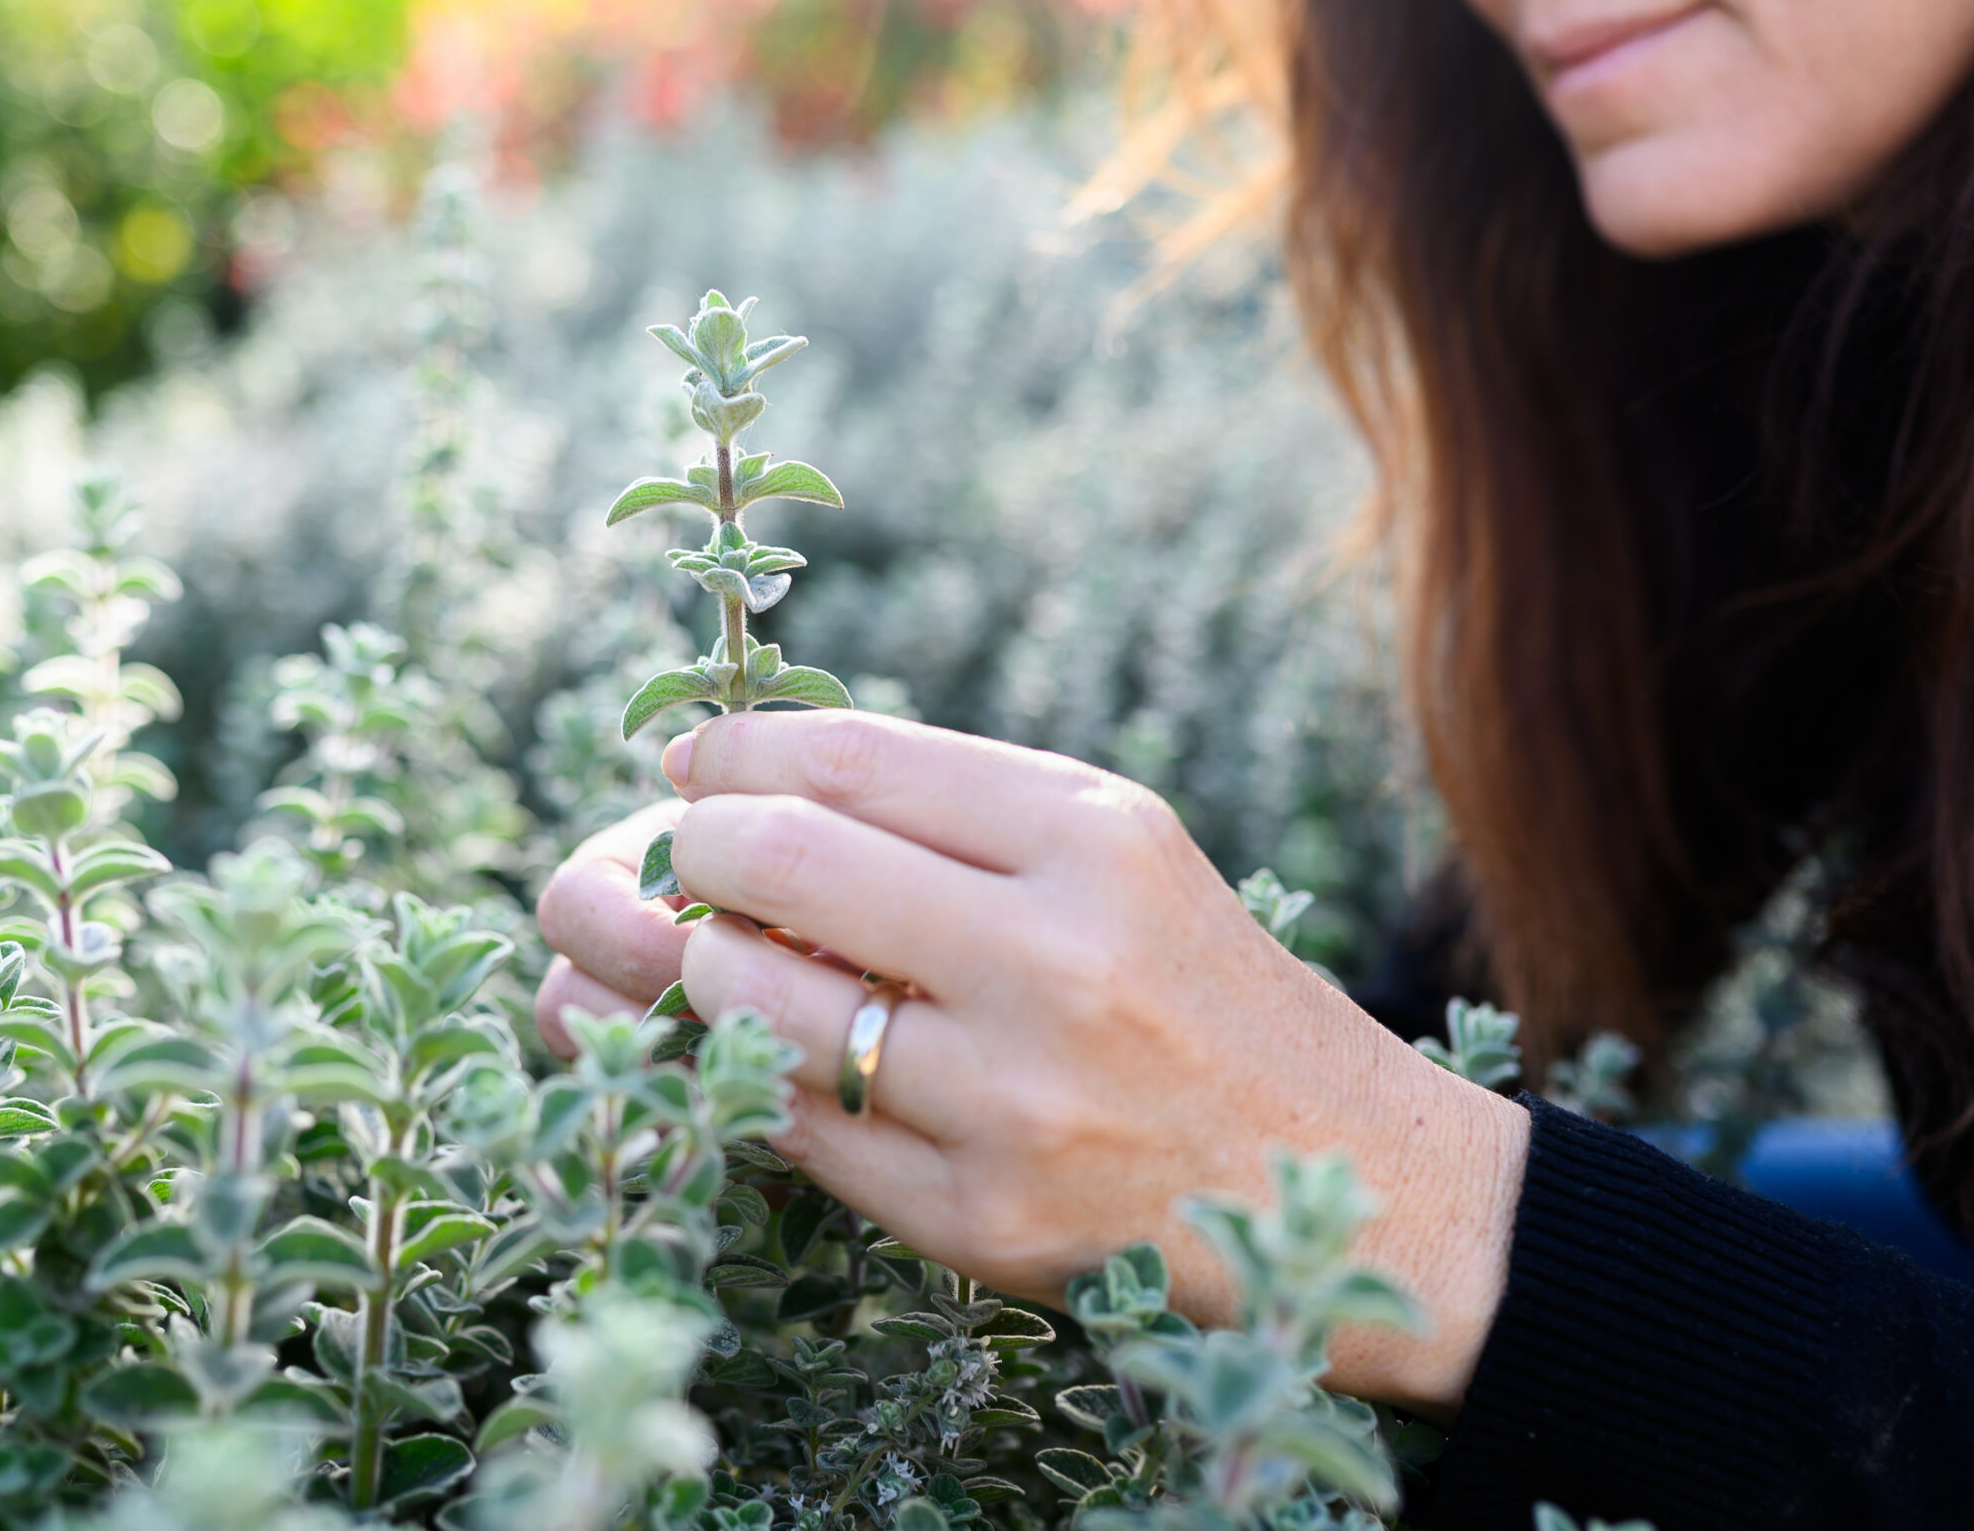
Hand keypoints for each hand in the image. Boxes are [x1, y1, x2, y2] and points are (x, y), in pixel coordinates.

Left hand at [534, 711, 1529, 1414]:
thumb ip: (950, 811)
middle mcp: (1053, 960)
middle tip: (644, 852)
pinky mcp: (977, 1220)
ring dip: (662, 964)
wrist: (1344, 1187)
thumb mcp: (1120, 857)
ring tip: (630, 941)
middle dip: (677, 850)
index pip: (851, 761)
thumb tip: (732, 780)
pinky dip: (708, 1077)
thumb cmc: (1206, 993)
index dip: (732, 752)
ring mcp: (1010, 1100)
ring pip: (752, 1008)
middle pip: (780, 867)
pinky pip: (792, 1130)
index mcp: (1096, 838)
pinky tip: (659, 1042)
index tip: (687, 763)